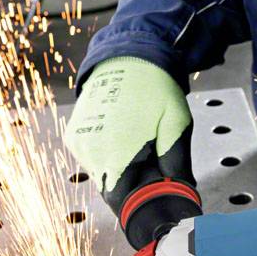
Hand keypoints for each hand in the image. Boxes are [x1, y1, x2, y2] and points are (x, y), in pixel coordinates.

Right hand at [64, 57, 193, 211]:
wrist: (128, 55)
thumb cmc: (155, 87)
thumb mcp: (177, 124)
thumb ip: (177, 162)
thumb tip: (182, 190)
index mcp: (116, 151)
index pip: (120, 199)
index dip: (138, 200)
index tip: (152, 193)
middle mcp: (91, 149)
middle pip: (111, 187)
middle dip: (131, 182)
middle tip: (150, 161)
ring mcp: (80, 142)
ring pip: (101, 173)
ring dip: (118, 167)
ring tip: (136, 142)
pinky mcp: (74, 134)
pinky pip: (92, 157)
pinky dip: (106, 154)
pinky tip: (120, 135)